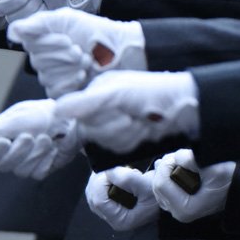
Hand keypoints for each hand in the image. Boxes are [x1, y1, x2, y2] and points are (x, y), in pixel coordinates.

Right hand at [0, 98, 81, 180]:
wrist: (69, 118)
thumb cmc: (38, 114)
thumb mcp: (15, 119)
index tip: (3, 141)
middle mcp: (8, 154)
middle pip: (3, 166)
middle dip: (18, 151)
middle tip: (30, 136)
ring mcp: (24, 163)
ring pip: (21, 171)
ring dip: (35, 153)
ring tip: (45, 137)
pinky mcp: (40, 169)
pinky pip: (38, 173)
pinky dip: (46, 159)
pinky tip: (53, 148)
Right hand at [5, 9, 145, 97]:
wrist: (120, 51)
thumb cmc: (96, 32)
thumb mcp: (68, 19)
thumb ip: (39, 23)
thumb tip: (13, 30)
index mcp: (43, 39)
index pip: (29, 44)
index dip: (49, 43)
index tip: (67, 38)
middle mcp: (44, 58)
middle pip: (38, 61)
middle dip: (63, 55)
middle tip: (80, 50)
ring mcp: (52, 76)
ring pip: (46, 76)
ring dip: (70, 67)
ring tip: (86, 60)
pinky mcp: (62, 92)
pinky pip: (55, 90)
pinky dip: (70, 82)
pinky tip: (83, 75)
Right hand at [54, 71, 198, 153]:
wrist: (183, 108)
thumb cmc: (152, 93)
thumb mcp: (117, 93)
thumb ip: (85, 102)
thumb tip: (55, 110)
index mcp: (96, 90)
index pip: (77, 114)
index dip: (95, 117)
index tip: (115, 110)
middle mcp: (101, 105)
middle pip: (90, 131)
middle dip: (113, 126)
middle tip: (130, 115)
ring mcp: (114, 121)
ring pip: (103, 141)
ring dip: (124, 134)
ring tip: (139, 121)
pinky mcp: (125, 137)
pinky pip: (116, 148)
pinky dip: (131, 142)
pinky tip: (143, 131)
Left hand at [85, 167, 160, 230]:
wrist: (165, 197)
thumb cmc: (158, 195)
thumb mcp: (146, 186)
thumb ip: (128, 179)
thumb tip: (108, 172)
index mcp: (120, 219)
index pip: (99, 201)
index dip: (100, 183)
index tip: (111, 170)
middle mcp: (112, 218)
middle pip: (92, 197)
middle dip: (98, 180)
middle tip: (110, 168)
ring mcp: (109, 212)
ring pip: (92, 194)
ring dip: (98, 179)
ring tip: (113, 171)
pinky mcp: (109, 204)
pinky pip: (97, 192)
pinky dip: (100, 181)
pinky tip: (112, 174)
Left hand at [152, 149, 233, 222]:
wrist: (238, 186)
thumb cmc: (229, 179)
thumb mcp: (215, 169)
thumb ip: (194, 162)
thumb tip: (177, 158)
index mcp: (185, 208)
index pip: (161, 184)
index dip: (166, 165)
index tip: (178, 154)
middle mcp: (178, 213)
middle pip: (156, 185)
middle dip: (165, 167)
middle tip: (179, 155)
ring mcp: (176, 209)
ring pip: (157, 185)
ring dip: (166, 169)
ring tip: (181, 160)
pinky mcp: (177, 204)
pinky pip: (162, 187)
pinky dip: (167, 175)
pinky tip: (177, 167)